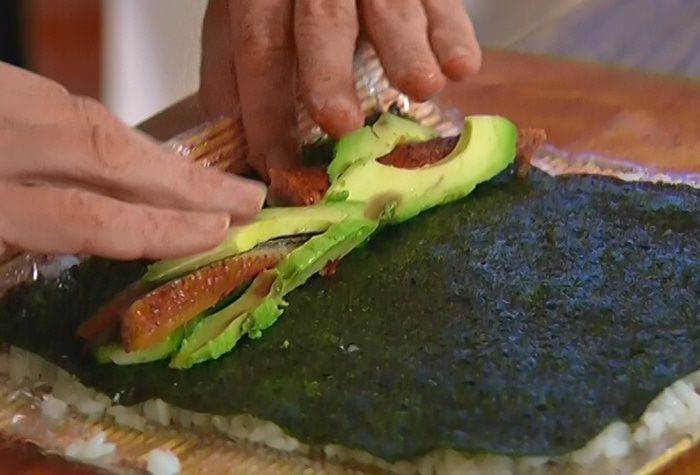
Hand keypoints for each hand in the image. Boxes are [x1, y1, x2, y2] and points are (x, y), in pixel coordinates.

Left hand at [0, 62, 265, 259]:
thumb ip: (20, 262)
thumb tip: (97, 262)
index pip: (87, 214)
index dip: (161, 226)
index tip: (218, 231)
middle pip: (106, 154)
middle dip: (188, 180)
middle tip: (248, 198)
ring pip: (92, 119)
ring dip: (159, 154)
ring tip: (209, 182)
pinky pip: (59, 101)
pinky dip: (110, 130)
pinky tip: (138, 151)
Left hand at [199, 0, 480, 178]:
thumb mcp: (237, 20)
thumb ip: (231, 78)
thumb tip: (235, 156)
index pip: (258, 46)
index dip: (265, 108)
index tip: (276, 167)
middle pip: (321, 20)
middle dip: (329, 72)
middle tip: (342, 124)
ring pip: (389, 5)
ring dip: (405, 49)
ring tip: (422, 87)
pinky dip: (453, 32)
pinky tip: (463, 68)